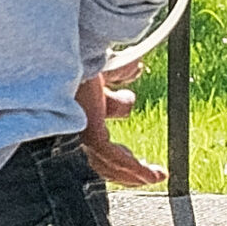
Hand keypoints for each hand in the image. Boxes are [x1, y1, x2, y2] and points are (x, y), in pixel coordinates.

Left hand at [76, 58, 166, 188]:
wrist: (70, 49)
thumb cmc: (79, 52)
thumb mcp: (104, 63)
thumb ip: (121, 71)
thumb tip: (137, 69)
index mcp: (80, 109)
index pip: (100, 142)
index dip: (121, 152)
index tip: (138, 156)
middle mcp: (78, 123)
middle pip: (101, 159)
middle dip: (127, 170)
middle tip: (149, 173)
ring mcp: (82, 130)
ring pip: (107, 163)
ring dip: (134, 173)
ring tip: (156, 177)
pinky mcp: (89, 131)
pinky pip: (112, 156)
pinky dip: (133, 167)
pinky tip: (150, 176)